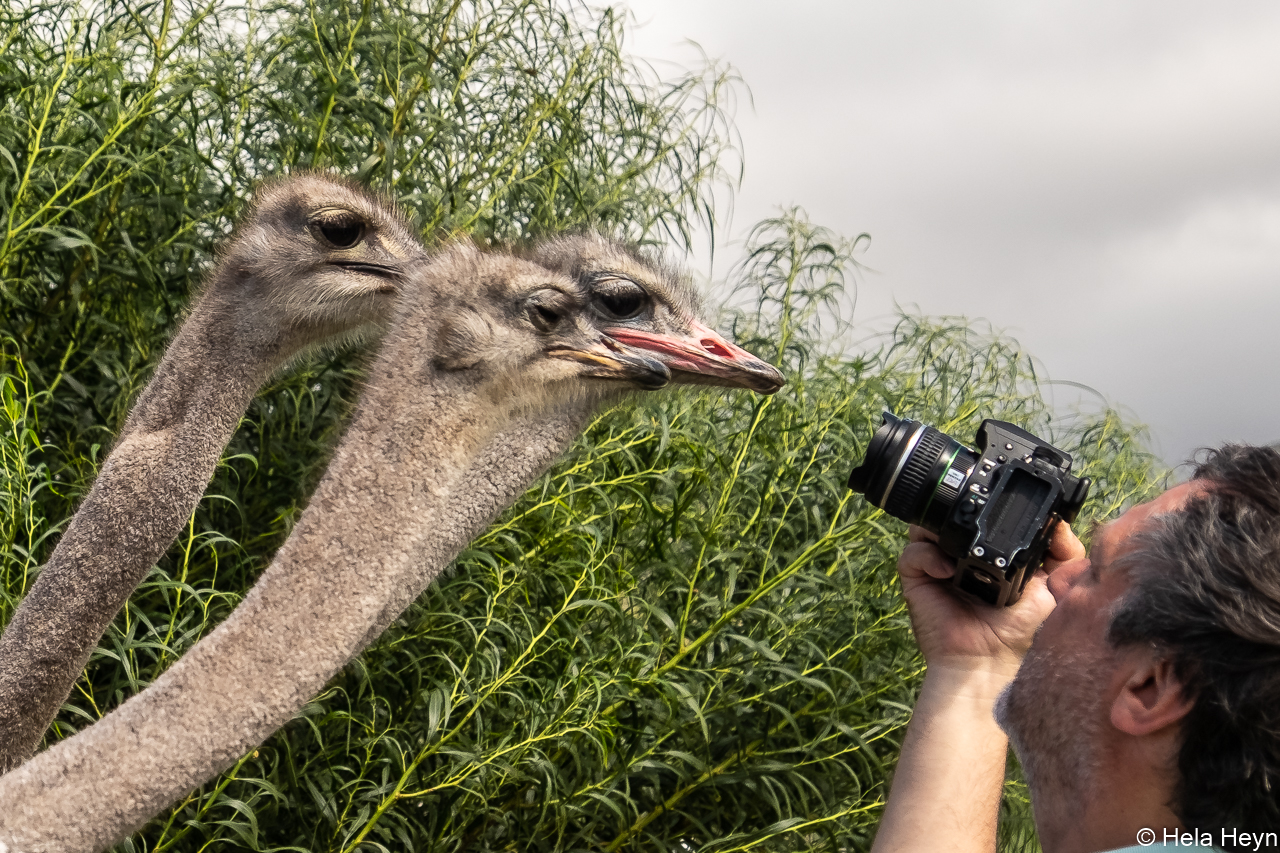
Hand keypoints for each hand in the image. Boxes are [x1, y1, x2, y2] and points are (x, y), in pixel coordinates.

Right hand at [897, 521, 1084, 675]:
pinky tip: (947, 570)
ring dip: (939, 527)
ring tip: (959, 543)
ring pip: (924, 526)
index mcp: (989, 552)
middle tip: (978, 520)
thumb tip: (1059, 522)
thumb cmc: (1020, 631)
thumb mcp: (1055, 587)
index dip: (988, 504)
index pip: (981, 516)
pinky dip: (927, 555)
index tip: (1005, 505)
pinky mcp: (916, 580)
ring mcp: (935, 566)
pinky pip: (912, 553)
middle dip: (959, 509)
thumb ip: (1066, 555)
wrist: (988, 662)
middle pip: (949, 514)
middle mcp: (959, 555)